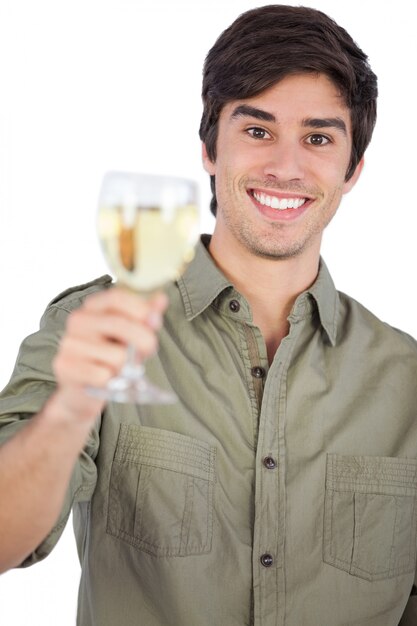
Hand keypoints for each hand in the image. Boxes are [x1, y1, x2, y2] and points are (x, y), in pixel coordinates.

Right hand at [52, 287, 167, 421]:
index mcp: (93, 306)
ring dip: (125, 368)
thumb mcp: (131, 334)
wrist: (84, 389)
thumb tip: (161, 299)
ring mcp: (68, 343)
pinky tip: (104, 379)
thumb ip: (146, 316)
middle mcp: (78, 320)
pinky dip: (110, 382)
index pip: (116, 297)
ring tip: (119, 369)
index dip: (140, 308)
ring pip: (116, 355)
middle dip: (144, 340)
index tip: (155, 322)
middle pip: (119, 324)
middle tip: (149, 350)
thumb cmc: (110, 356)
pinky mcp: (64, 366)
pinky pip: (102, 375)